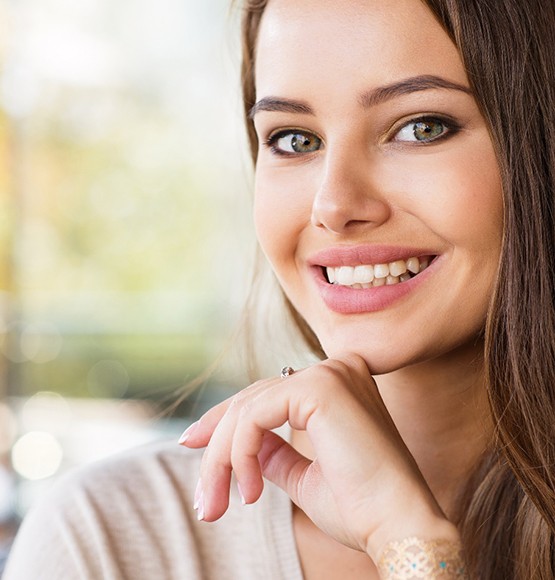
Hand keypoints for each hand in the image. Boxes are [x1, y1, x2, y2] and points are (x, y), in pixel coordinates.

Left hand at [180, 353, 458, 559]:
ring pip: (248, 409)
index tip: (191, 444)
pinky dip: (240, 454)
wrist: (399, 527)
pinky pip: (255, 416)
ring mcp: (329, 374)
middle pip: (252, 399)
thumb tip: (247, 448)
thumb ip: (276, 453)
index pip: (268, 394)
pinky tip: (250, 491)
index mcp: (338, 385)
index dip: (225, 419)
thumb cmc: (361, 508)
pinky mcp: (320, 388)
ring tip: (218, 504)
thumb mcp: (305, 477)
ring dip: (223, 459)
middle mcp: (335, 369)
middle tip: (204, 499)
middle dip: (217, 448)